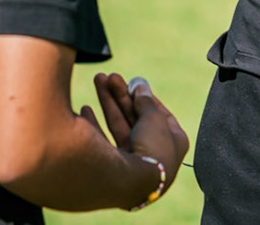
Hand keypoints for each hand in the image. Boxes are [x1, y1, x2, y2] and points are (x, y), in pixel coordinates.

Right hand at [82, 73, 188, 197]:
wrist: (132, 183)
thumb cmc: (152, 148)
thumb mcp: (153, 118)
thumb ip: (145, 100)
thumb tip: (140, 85)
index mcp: (174, 143)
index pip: (160, 115)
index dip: (146, 97)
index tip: (134, 83)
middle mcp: (155, 154)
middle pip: (137, 118)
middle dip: (122, 96)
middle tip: (109, 76)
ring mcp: (133, 162)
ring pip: (119, 126)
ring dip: (108, 102)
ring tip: (98, 78)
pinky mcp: (114, 168)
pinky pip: (103, 141)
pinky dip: (94, 124)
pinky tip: (86, 109)